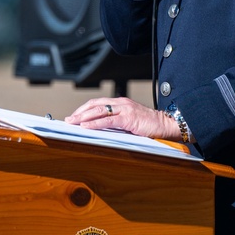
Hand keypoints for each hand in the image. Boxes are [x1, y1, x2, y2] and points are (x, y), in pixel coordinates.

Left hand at [64, 97, 178, 140]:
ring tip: (72, 122)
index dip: (84, 109)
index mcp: (121, 103)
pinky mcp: (129, 118)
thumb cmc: (149, 127)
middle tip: (68, 120)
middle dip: (79, 112)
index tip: (73, 117)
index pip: (97, 103)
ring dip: (83, 117)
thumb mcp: (130, 123)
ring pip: (99, 110)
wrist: (166, 125)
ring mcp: (125, 109)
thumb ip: (117, 124)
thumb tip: (100, 131)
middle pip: (94, 104)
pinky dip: (95, 123)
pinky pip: (108, 120)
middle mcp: (121, 103)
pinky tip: (86, 126)